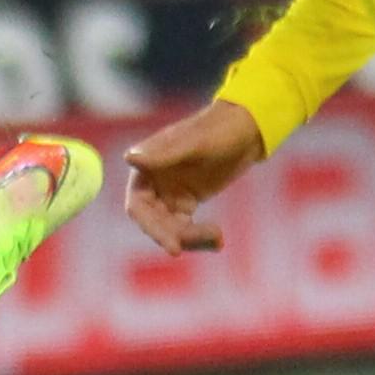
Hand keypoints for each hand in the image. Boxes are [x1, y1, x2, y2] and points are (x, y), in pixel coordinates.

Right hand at [118, 99, 265, 255]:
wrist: (245, 129)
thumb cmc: (218, 129)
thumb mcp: (193, 142)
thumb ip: (162, 153)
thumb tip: (129, 158)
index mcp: (146, 166)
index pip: (138, 206)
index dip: (151, 227)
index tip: (173, 246)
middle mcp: (153, 183)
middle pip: (154, 222)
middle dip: (175, 235)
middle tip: (202, 241)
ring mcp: (169, 194)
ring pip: (171, 228)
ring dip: (191, 238)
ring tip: (218, 238)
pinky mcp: (186, 201)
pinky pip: (187, 227)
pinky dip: (200, 237)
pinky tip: (218, 242)